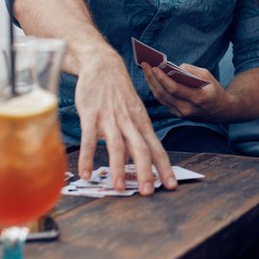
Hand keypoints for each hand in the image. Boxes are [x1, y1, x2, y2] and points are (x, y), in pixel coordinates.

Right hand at [74, 50, 176, 195]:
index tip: (172, 185)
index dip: (165, 167)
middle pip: (141, 149)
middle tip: (148, 193)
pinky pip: (90, 139)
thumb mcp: (132, 114)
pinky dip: (88, 157)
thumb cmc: (118, 94)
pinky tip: (86, 173)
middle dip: (146, 172)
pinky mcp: (91, 115)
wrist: (103, 65)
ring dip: (119, 167)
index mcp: (141, 123)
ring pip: (117, 145)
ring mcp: (110, 118)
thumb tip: (131, 163)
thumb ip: (133, 137)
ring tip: (119, 188)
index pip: (157, 148)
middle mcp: (129, 122)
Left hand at [142, 63, 232, 121]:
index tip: (153, 67)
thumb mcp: (207, 75)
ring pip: (161, 98)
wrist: (221, 111)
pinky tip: (151, 79)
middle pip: (164, 94)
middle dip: (152, 78)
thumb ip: (190, 70)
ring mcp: (181, 114)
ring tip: (145, 70)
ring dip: (151, 83)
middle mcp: (187, 109)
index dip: (162, 78)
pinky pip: (163, 101)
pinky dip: (156, 89)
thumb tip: (172, 67)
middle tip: (144, 65)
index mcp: (197, 99)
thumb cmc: (214, 90)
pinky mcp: (177, 114)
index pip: (175, 89)